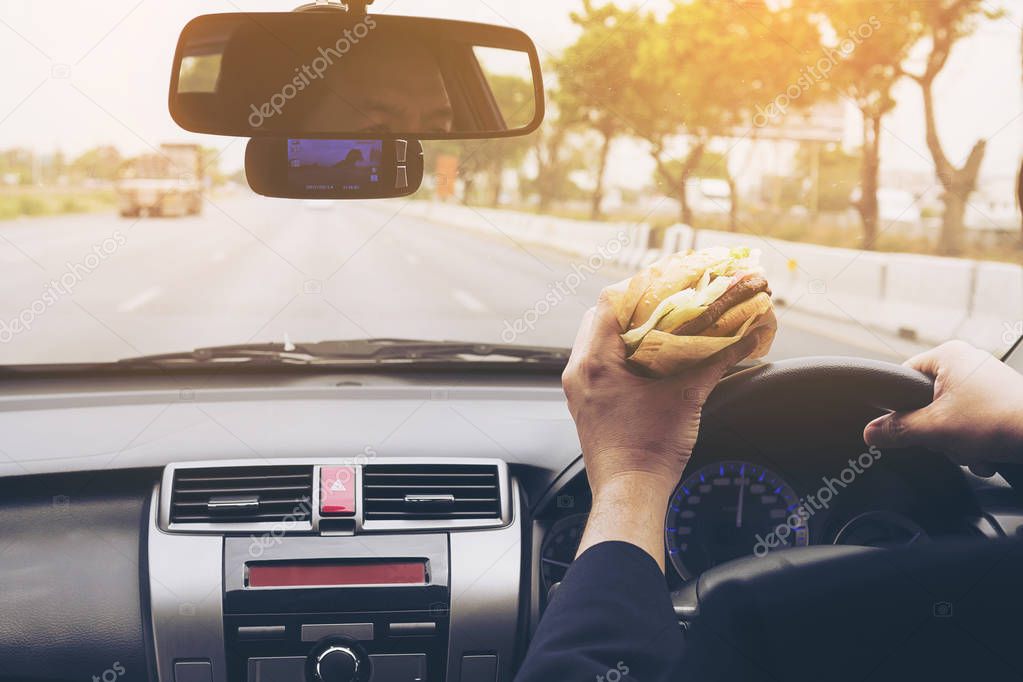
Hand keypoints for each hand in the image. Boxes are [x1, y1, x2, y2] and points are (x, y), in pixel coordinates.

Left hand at [562, 291, 759, 567]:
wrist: (630, 495)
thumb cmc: (650, 451)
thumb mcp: (687, 398)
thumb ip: (717, 360)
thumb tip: (750, 333)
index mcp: (595, 362)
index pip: (609, 303)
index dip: (640, 287)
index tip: (667, 284)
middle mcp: (579, 371)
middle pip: (602, 318)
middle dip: (635, 308)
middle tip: (668, 303)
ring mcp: (580, 389)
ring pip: (599, 341)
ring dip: (628, 331)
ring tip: (662, 327)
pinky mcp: (587, 404)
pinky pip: (599, 364)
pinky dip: (622, 355)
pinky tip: (650, 360)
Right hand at [864, 340, 1022, 467]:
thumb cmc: (1002, 420)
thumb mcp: (935, 429)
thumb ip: (897, 430)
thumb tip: (871, 432)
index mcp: (948, 355)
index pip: (902, 378)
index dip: (900, 407)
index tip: (904, 426)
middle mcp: (967, 362)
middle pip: (925, 402)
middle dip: (935, 431)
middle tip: (947, 440)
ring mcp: (985, 381)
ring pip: (949, 416)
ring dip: (956, 441)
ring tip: (972, 448)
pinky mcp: (999, 399)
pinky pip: (971, 421)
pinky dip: (974, 441)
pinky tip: (984, 452)